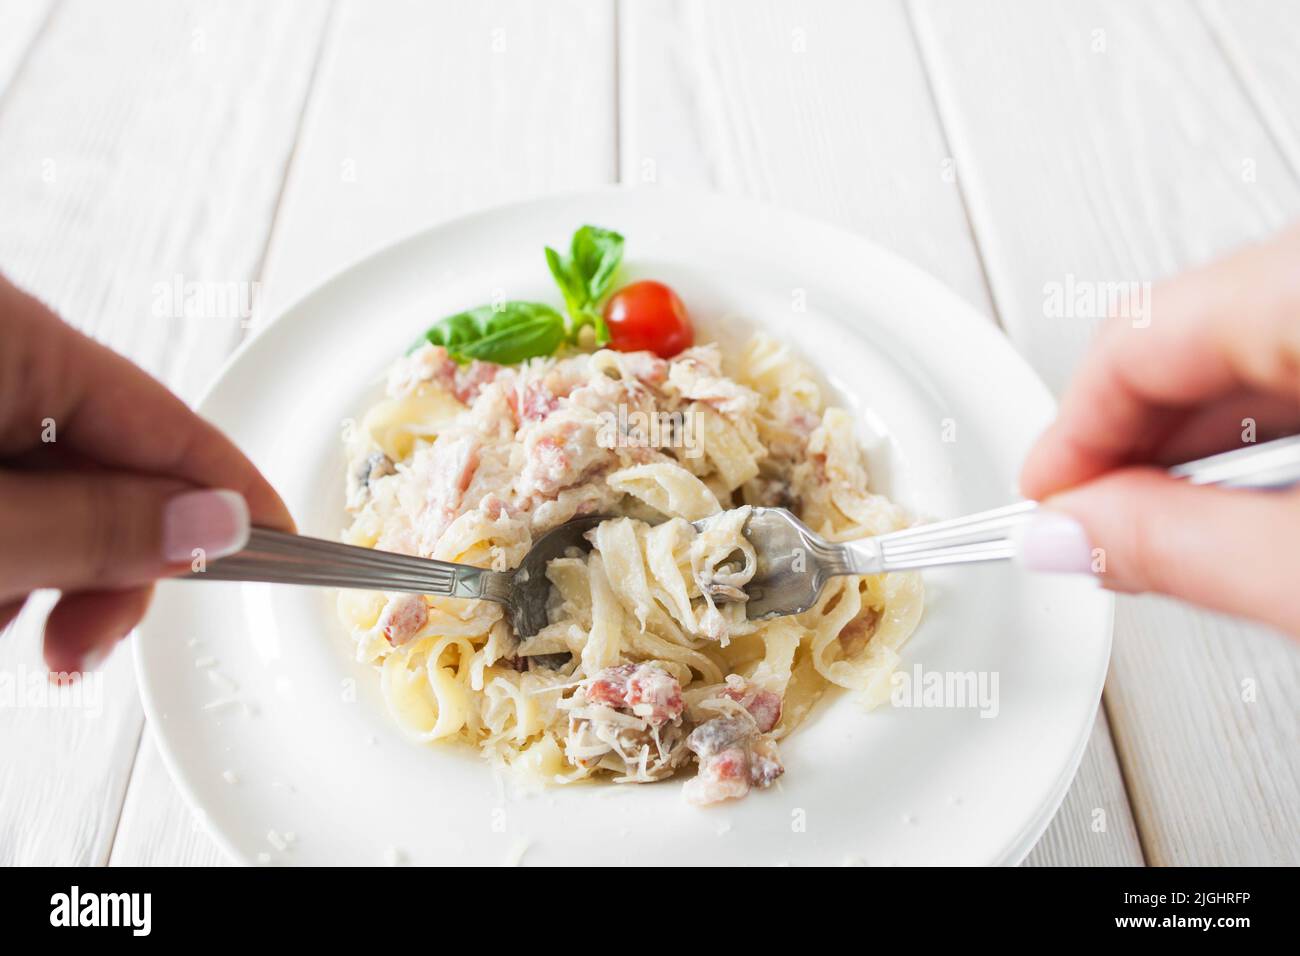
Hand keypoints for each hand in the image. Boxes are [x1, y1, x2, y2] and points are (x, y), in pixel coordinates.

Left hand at [0, 274, 292, 672]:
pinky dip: (7, 545)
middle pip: (108, 459)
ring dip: (50, 563)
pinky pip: (5, 485)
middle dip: (112, 559)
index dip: (232, 492)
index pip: (165, 421)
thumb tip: (221, 523)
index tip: (287, 548)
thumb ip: (94, 528)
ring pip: (52, 484)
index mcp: (12, 336)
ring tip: (6, 620)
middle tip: (83, 646)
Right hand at [1019, 225, 1299, 636]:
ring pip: (1248, 341)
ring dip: (1198, 443)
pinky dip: (1272, 426)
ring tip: (1183, 530)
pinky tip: (1263, 498)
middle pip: (1187, 332)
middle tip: (1103, 531)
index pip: (1138, 335)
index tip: (1043, 506)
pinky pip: (1299, 354)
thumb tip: (1065, 534)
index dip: (1070, 435)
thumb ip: (1180, 547)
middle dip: (1131, 443)